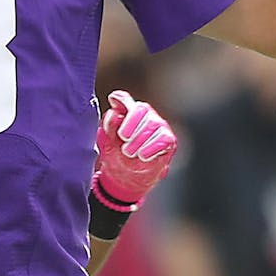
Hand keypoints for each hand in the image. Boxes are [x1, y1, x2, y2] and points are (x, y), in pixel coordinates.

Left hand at [93, 91, 176, 205]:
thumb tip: (114, 113)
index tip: (113, 101)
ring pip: (153, 123)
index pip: (123, 98)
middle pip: (141, 108)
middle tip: (123, 139)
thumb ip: (109, 126)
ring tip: (130, 152)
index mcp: (126, 112)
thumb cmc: (116, 155)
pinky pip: (164, 138)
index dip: (120, 99)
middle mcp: (144, 115)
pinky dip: (151, 147)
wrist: (126, 178)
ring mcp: (158, 126)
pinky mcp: (168, 140)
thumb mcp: (106, 142)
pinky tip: (143, 155)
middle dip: (131, 124)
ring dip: (139, 140)